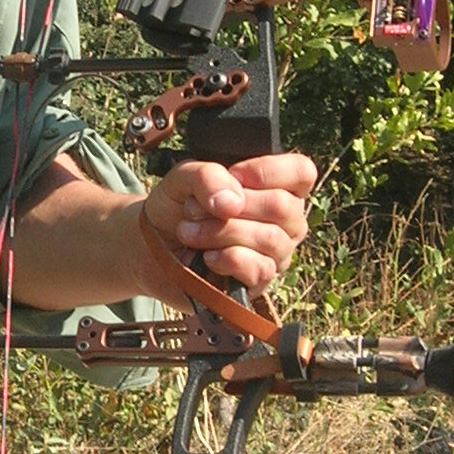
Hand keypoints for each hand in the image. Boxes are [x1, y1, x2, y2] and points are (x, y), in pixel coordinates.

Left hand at [141, 153, 316, 293]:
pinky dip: (227, 259)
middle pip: (283, 206)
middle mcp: (284, 221)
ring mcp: (276, 254)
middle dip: (233, 205)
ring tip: (188, 232)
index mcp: (277, 187)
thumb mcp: (183, 178)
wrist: (151, 248)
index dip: (270, 171)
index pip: (302, 172)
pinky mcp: (259, 282)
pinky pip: (259, 269)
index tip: (234, 174)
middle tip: (195, 209)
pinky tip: (206, 257)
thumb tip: (232, 203)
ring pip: (270, 238)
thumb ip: (207, 175)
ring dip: (221, 232)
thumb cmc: (177, 208)